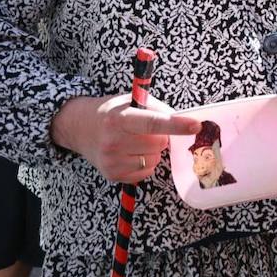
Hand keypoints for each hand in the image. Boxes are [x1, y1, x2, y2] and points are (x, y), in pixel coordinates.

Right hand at [52, 93, 201, 183]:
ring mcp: (111, 161)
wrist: (81, 128)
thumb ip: (158, 110)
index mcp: (120, 118)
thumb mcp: (132, 101)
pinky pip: (146, 173)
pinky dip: (146, 164)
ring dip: (153, 152)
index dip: (176, 125)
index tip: (195, 125)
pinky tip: (132, 153)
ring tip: (137, 142)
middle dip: (161, 137)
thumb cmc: (113, 112)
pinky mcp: (113, 175)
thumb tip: (185, 121)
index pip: (153, 123)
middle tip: (147, 131)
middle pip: (158, 144)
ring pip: (154, 160)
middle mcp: (113, 141)